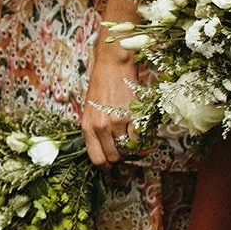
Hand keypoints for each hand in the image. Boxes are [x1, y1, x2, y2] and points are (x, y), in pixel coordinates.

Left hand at [82, 41, 137, 164]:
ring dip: (132, 148)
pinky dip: (143, 139)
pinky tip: (141, 132)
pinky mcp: (133, 115)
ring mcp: (117, 122)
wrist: (112, 65)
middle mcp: (101, 127)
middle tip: (124, 150)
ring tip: (133, 140)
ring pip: (128, 149)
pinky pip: (140, 138)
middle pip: (113, 157)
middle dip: (120, 156)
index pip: (96, 159)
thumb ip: (95, 129)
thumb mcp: (90, 109)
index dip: (105, 164)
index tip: (111, 163)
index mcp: (87, 127)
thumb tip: (105, 147)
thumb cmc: (101, 85)